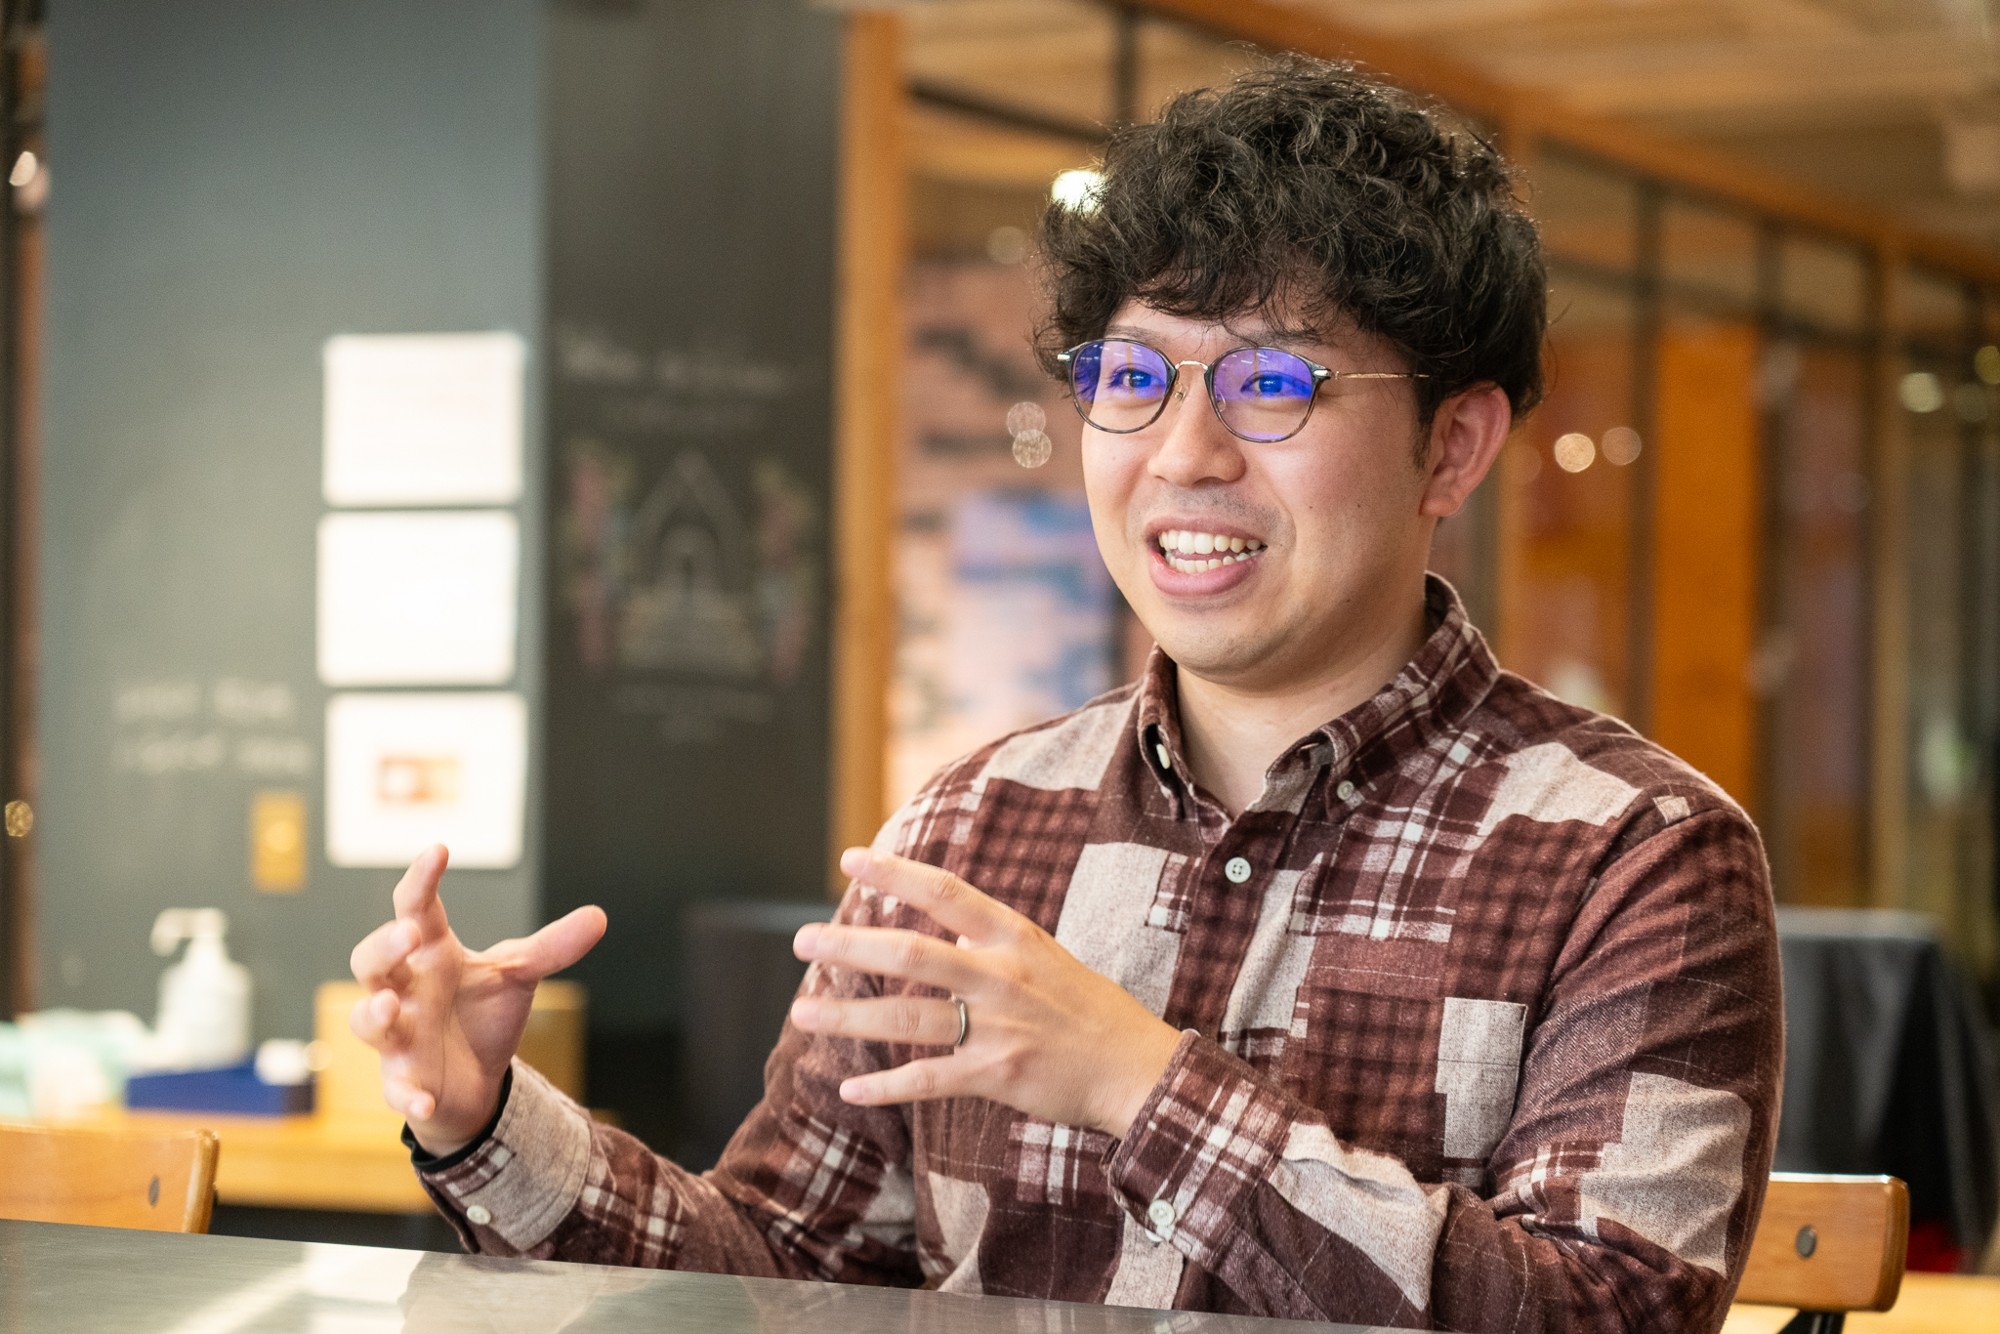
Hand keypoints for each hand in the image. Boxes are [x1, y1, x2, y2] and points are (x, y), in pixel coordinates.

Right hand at [348, 844, 607, 1154]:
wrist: (475, 1078)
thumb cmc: (483, 1013)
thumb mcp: (519, 975)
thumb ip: (553, 946)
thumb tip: (599, 915)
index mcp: (432, 956)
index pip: (415, 908)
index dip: (420, 880)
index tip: (438, 850)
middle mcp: (405, 992)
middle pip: (371, 962)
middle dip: (384, 947)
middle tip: (409, 931)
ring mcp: (399, 1038)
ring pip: (367, 1022)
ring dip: (372, 1014)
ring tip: (387, 1005)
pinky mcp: (404, 1082)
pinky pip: (397, 1089)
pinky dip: (407, 1094)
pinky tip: (423, 1099)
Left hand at [788, 848, 1183, 1138]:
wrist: (1137, 1067)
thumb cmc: (1087, 1010)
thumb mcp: (1045, 958)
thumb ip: (990, 946)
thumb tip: (940, 934)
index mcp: (1014, 937)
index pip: (946, 893)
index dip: (896, 874)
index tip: (850, 859)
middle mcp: (1001, 975)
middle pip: (910, 954)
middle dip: (849, 947)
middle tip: (802, 941)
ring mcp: (998, 1026)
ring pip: (907, 1018)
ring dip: (848, 1017)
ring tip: (802, 1013)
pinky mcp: (997, 1074)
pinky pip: (928, 1079)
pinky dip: (886, 1087)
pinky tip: (851, 1089)